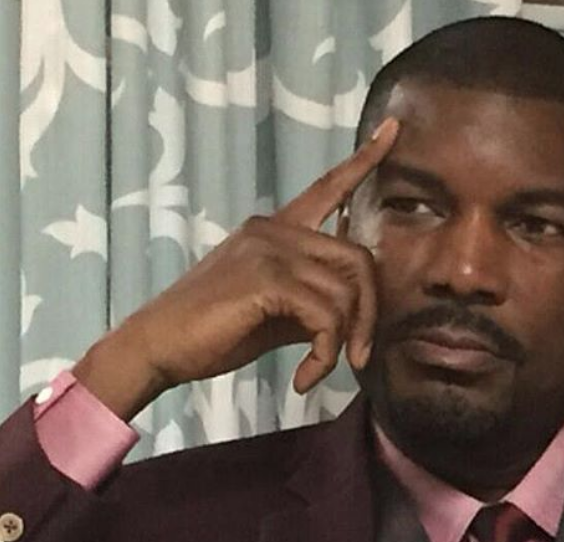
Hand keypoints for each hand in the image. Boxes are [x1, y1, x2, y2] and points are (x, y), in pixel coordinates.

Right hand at [75, 117, 399, 418]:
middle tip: (357, 359)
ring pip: (347, 292)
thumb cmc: (212, 332)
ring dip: (345, 343)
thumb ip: (313, 303)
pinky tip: (304, 378)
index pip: (327, 188)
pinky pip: (326, 317)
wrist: (158, 346)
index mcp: (276, 230)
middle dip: (369, 316)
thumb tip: (354, 317)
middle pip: (359, 258)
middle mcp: (274, 229)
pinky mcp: (267, 279)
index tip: (392, 129)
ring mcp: (270, 249)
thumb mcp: (274, 313)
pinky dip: (325, 355)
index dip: (363, 161)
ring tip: (318, 372)